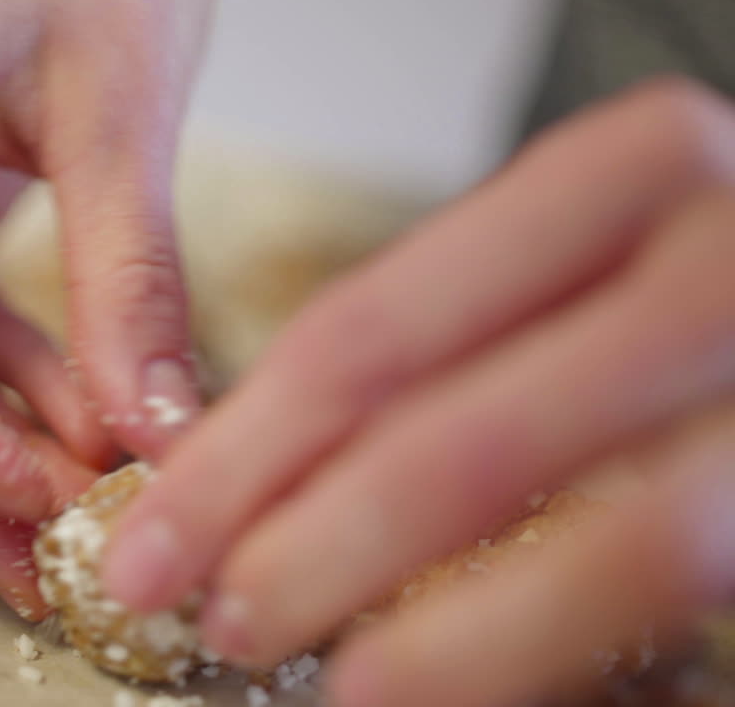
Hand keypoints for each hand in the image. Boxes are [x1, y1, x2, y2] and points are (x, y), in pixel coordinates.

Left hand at [102, 77, 734, 704]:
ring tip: (328, 681)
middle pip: (460, 428)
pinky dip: (537, 642)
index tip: (153, 535)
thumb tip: (248, 479)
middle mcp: (720, 259)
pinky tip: (433, 680)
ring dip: (440, 632)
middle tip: (212, 615)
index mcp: (626, 176)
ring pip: (612, 534)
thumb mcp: (564, 268)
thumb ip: (437, 351)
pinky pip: (671, 578)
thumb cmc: (689, 284)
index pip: (374, 328)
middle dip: (308, 546)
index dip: (242, 452)